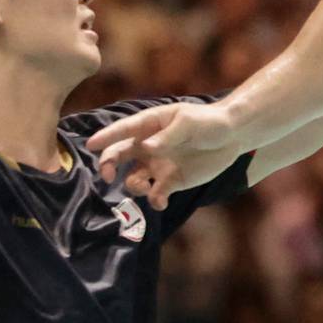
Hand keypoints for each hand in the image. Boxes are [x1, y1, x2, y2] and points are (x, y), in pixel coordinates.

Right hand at [89, 101, 237, 209]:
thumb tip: (145, 148)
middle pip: (119, 156)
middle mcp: (148, 146)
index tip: (90, 145)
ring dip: (133, 186)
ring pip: (133, 179)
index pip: (122, 130)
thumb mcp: (188, 123)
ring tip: (145, 188)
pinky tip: (161, 202)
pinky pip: (155, 195)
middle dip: (109, 165)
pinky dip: (154, 201)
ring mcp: (158, 165)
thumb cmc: (208, 121)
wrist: (232, 137)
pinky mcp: (170, 182)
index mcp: (149, 125)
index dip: (105, 137)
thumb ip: (167, 137)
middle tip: (108, 175)